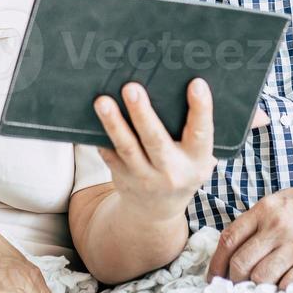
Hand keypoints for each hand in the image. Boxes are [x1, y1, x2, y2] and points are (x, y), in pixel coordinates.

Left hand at [94, 78, 216, 222]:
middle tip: (131, 88)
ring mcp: (144, 177)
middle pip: (155, 140)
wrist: (157, 211)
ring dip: (113, 123)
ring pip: (127, 147)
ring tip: (102, 101)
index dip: (201, 109)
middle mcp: (171, 171)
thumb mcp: (198, 157)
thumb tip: (186, 80)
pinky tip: (91, 117)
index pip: (202, 133)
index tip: (197, 84)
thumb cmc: (181, 169)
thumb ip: (194, 130)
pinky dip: (101, 136)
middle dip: (143, 113)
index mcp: (196, 161)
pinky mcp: (122, 176)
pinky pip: (109, 154)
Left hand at [206, 178, 292, 289]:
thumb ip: (260, 220)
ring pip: (260, 277)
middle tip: (236, 286)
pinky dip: (280, 290)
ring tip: (259, 288)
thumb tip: (234, 245)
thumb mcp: (283, 200)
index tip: (213, 276)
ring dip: (256, 287)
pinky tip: (281, 287)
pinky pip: (287, 285)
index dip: (216, 262)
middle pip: (241, 262)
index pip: (229, 239)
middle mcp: (278, 226)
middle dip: (233, 280)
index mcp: (266, 208)